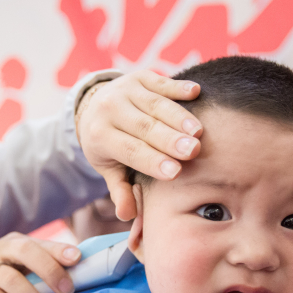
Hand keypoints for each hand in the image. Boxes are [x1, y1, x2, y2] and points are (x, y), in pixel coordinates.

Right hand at [0, 233, 81, 292]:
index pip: (40, 243)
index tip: (78, 259)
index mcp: (17, 242)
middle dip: (49, 269)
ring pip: (9, 277)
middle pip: (25, 251)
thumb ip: (43, 273)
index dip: (59, 250)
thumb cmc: (2, 283)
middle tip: (66, 290)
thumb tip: (80, 282)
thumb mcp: (21, 273)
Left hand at [76, 70, 201, 220]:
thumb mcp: (108, 168)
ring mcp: (125, 90)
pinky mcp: (140, 77)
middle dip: (169, 139)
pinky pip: (160, 81)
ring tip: (198, 131)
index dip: (152, 161)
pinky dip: (178, 86)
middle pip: (144, 126)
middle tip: (193, 151)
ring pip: (155, 104)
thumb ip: (119, 190)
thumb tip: (127, 215)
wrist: (94, 106)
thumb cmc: (109, 144)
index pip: (129, 150)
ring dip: (179, 117)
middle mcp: (110, 109)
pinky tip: (195, 92)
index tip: (176, 172)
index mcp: (100, 135)